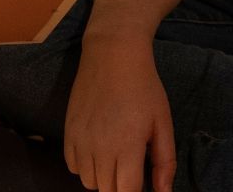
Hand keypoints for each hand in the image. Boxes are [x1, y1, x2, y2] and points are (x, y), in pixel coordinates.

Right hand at [64, 35, 174, 191]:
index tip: (141, 183)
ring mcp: (80, 140)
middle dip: (121, 186)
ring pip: (88, 182)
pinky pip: (72, 166)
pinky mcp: (68, 131)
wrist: (112, 54)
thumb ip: (164, 162)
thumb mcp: (163, 123)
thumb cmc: (144, 87)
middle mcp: (99, 148)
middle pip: (107, 191)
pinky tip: (98, 151)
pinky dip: (84, 166)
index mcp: (127, 147)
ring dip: (103, 178)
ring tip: (116, 159)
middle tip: (133, 170)